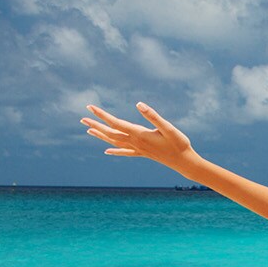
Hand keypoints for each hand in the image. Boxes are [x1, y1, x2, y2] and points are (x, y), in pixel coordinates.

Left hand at [83, 103, 198, 172]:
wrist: (185, 162)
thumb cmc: (179, 144)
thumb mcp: (168, 127)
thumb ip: (153, 115)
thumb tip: (138, 104)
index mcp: (140, 134)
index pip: (116, 123)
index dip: (102, 115)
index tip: (90, 107)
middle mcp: (136, 143)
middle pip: (111, 133)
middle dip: (96, 125)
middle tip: (82, 119)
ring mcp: (138, 149)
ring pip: (115, 142)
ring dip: (101, 136)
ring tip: (89, 130)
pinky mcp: (143, 153)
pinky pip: (125, 152)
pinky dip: (114, 151)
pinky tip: (106, 151)